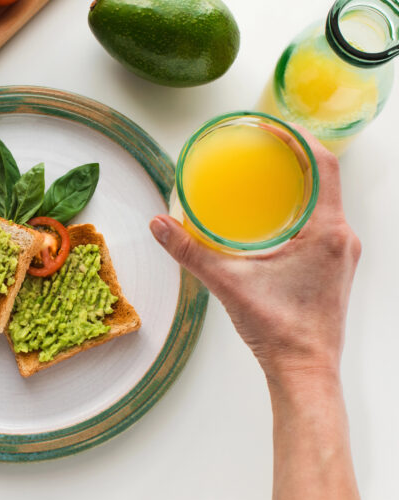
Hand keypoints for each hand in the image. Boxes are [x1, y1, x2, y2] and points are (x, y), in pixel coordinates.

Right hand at [149, 127, 360, 380]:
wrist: (305, 371)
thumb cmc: (280, 330)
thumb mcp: (228, 282)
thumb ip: (190, 251)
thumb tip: (159, 224)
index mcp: (326, 231)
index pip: (324, 165)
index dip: (301, 137)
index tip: (275, 124)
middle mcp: (343, 238)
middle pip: (326, 179)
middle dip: (295, 156)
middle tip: (263, 143)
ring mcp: (342, 254)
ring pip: (326, 202)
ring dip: (300, 182)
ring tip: (267, 172)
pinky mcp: (335, 267)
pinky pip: (324, 222)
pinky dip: (302, 207)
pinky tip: (275, 215)